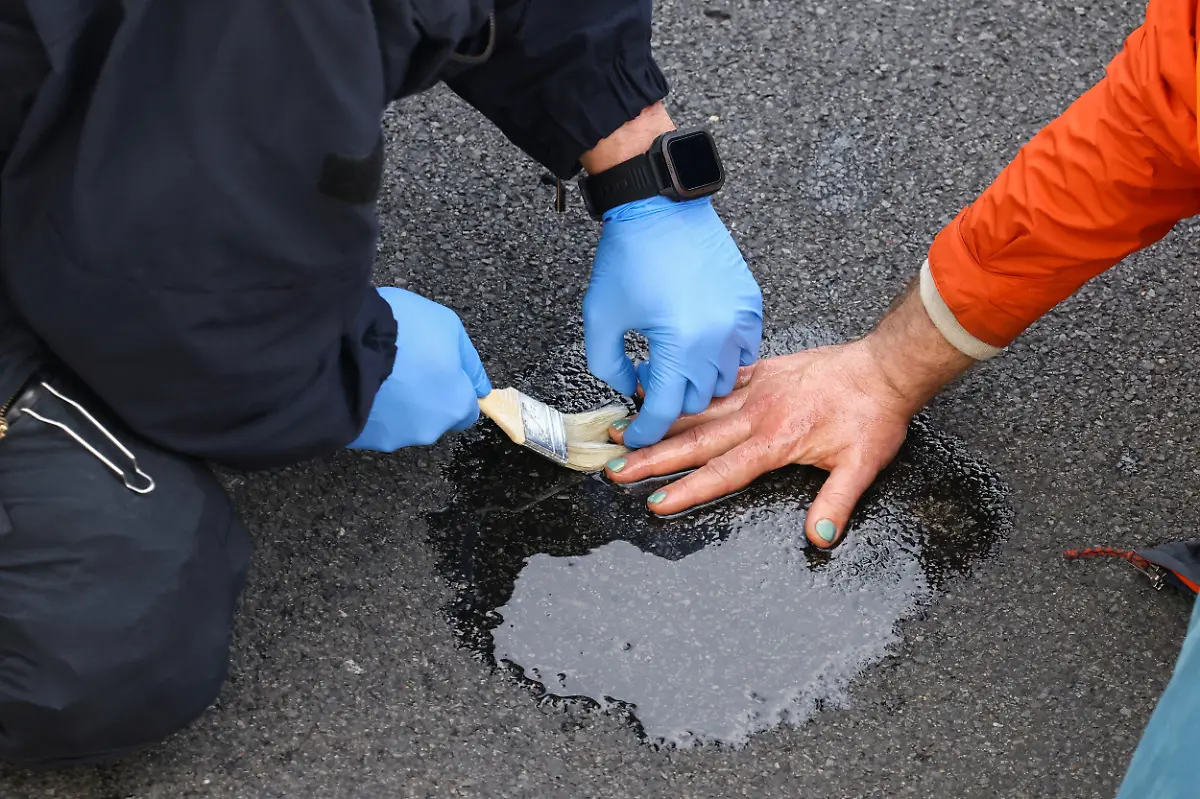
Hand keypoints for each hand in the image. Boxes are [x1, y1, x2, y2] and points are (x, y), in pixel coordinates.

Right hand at [348, 287, 490, 451]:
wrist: (343, 343)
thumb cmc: (403, 332)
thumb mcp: (448, 326)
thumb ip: (469, 361)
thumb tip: (481, 387)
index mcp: (455, 406)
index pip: (467, 411)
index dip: (455, 390)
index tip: (440, 372)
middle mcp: (427, 430)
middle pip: (432, 417)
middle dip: (423, 397)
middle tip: (405, 367)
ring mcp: (391, 438)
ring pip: (400, 422)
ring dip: (395, 404)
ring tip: (377, 372)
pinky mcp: (359, 440)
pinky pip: (370, 424)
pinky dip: (368, 408)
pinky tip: (358, 383)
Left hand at [583, 195, 762, 448]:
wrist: (660, 208)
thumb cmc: (630, 256)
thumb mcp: (601, 319)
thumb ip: (608, 367)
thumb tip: (627, 389)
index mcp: (678, 344)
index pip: (665, 410)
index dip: (646, 432)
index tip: (635, 438)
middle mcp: (716, 337)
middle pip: (698, 400)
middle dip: (669, 401)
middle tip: (647, 380)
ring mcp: (739, 321)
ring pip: (725, 380)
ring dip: (697, 382)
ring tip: (672, 360)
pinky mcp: (750, 304)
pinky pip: (745, 351)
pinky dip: (723, 358)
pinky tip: (698, 344)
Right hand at [604, 342, 912, 546]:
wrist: (883, 367)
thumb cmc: (873, 416)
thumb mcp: (862, 465)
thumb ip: (837, 502)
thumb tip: (820, 538)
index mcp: (776, 441)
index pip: (723, 472)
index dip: (688, 489)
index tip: (655, 502)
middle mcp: (757, 415)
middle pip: (695, 441)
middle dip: (651, 457)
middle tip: (614, 468)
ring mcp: (755, 390)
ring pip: (696, 409)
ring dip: (656, 421)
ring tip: (619, 430)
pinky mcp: (760, 372)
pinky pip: (714, 381)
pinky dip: (685, 386)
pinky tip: (658, 386)